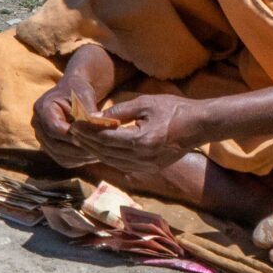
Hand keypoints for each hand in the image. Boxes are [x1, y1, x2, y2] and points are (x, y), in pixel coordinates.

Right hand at [32, 73, 101, 169]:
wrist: (72, 92)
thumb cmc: (79, 91)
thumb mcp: (84, 96)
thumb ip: (88, 112)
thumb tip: (97, 125)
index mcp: (42, 108)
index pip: (54, 128)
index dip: (72, 135)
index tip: (90, 138)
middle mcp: (38, 124)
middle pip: (55, 144)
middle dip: (77, 149)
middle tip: (98, 152)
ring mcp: (41, 136)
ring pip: (58, 154)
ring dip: (78, 158)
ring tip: (98, 156)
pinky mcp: (49, 146)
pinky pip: (61, 158)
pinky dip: (76, 160)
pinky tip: (91, 157)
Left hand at [68, 94, 204, 171]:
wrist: (199, 125)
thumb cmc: (174, 109)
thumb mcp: (146, 103)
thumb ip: (120, 111)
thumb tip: (96, 117)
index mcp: (141, 141)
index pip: (106, 138)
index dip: (88, 132)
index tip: (74, 124)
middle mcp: (142, 158)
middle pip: (107, 153)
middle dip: (88, 142)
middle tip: (72, 132)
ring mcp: (147, 166)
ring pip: (113, 161)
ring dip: (96, 151)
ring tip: (83, 140)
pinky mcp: (150, 169)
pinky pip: (123, 165)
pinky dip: (110, 157)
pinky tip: (102, 149)